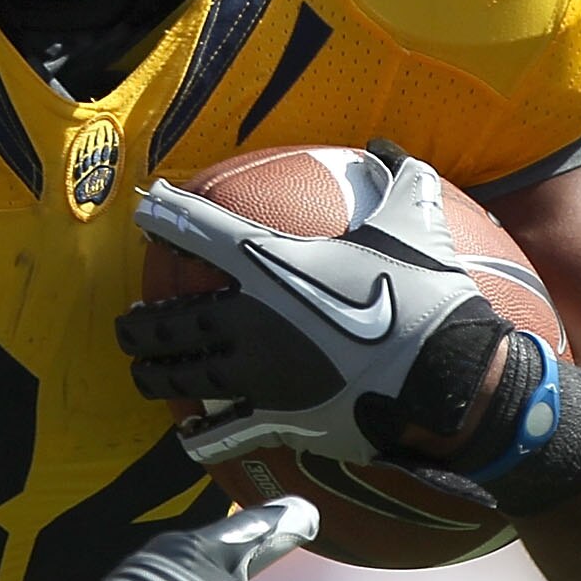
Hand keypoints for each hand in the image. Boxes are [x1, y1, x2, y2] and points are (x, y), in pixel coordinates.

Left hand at [115, 143, 525, 469]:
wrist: (450, 378)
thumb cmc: (428, 294)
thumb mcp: (414, 219)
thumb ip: (397, 176)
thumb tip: (389, 143)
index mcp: (268, 262)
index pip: (195, 230)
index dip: (163, 217)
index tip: (146, 213)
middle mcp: (246, 318)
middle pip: (168, 320)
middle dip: (140, 323)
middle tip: (130, 322)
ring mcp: (255, 374)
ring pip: (182, 376)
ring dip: (154, 372)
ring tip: (142, 371)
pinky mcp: (276, 418)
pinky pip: (225, 432)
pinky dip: (202, 436)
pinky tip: (189, 436)